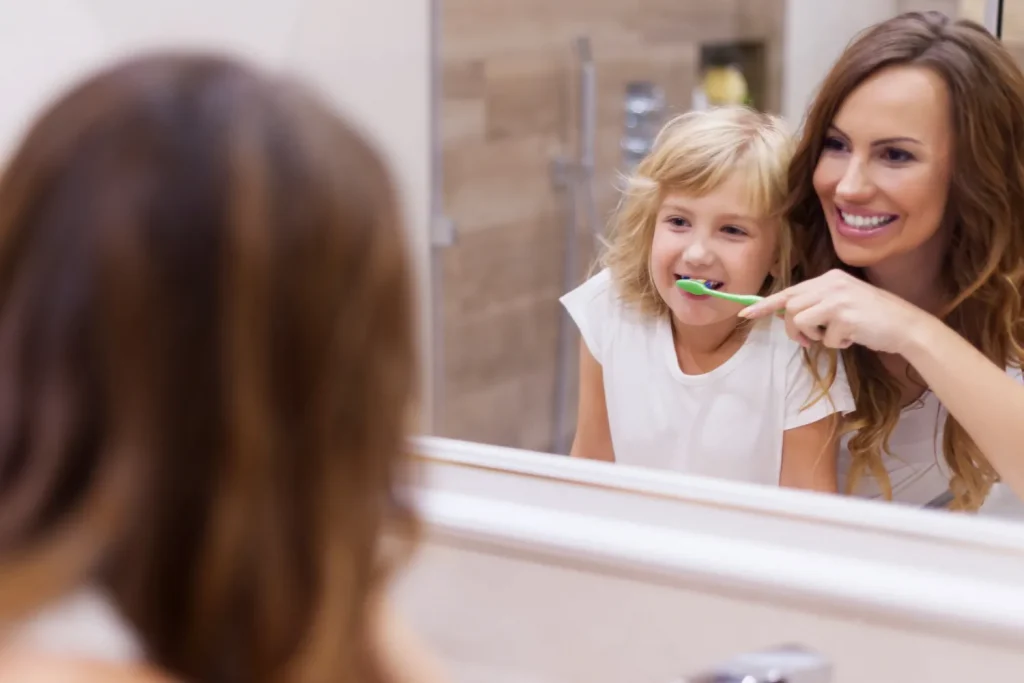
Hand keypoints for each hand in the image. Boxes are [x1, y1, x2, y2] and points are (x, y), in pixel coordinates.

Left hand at [738, 269, 932, 354]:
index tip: (745, 314)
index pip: (790, 291)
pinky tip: (854, 338)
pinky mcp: (845, 316)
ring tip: (833, 337)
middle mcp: (832, 283)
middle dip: (792, 329)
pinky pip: (825, 338)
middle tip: (808, 340)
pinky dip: (837, 344)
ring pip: (800, 321)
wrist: (907, 326)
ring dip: (812, 336)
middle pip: (790, 308)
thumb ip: (818, 304)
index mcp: (830, 279)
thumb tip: (786, 314)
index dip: (765, 305)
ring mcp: (838, 298)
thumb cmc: (873, 318)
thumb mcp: (843, 303)